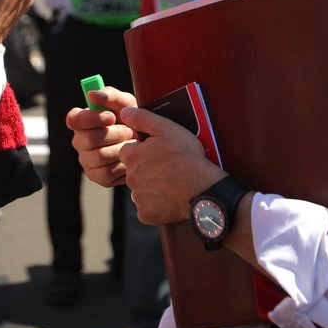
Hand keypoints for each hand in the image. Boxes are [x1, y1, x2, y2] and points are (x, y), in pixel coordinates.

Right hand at [68, 87, 140, 186]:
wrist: (147, 143)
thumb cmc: (131, 119)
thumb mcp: (125, 104)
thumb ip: (110, 95)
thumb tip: (92, 94)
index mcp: (82, 121)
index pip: (73, 119)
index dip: (91, 118)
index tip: (110, 116)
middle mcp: (79, 141)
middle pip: (88, 139)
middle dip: (114, 134)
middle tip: (128, 131)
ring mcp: (86, 160)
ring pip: (100, 156)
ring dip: (121, 148)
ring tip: (132, 142)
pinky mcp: (97, 176)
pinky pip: (107, 172)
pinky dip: (122, 164)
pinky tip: (129, 157)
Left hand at [117, 105, 222, 224]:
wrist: (203, 188)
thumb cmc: (186, 156)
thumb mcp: (167, 128)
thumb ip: (142, 118)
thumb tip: (124, 112)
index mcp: (131, 156)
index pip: (128, 150)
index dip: (144, 149)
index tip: (159, 151)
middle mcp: (130, 178)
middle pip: (134, 170)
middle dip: (146, 167)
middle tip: (168, 165)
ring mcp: (138, 198)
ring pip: (140, 188)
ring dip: (151, 185)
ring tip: (171, 181)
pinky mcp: (146, 214)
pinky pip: (147, 207)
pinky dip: (156, 203)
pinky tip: (170, 196)